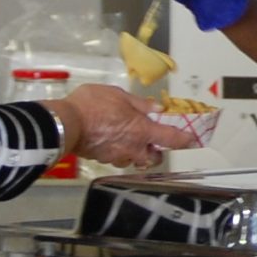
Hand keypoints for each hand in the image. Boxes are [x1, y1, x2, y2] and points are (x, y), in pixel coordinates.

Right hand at [54, 83, 196, 168]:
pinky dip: (118, 152)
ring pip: (134, 161)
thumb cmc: (92, 105)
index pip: (170, 139)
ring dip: (136, 154)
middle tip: (152, 141)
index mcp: (141, 131)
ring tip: (129, 140)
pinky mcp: (102, 159)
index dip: (184, 141)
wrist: (64, 123)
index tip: (192, 141)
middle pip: (154, 159)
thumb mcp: (119, 95)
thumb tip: (157, 108)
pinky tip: (111, 141)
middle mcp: (132, 148)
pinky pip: (116, 159)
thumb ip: (139, 104)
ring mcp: (117, 156)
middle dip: (156, 153)